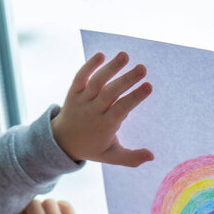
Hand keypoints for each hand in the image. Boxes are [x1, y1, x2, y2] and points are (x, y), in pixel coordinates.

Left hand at [51, 52, 153, 166]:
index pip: (121, 109)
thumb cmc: (92, 147)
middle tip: (143, 68)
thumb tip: (152, 156)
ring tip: (125, 55)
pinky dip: (89, 66)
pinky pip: (80, 77)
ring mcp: (81, 100)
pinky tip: (101, 55)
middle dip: (126, 80)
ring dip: (110, 68)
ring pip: (96, 82)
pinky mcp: (73, 92)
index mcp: (105, 126)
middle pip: (110, 92)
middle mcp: (92, 111)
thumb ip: (132, 158)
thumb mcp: (111, 156)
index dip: (135, 97)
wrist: (61, 141)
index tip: (148, 86)